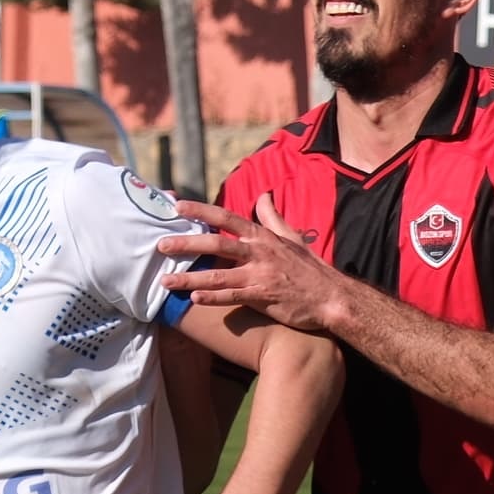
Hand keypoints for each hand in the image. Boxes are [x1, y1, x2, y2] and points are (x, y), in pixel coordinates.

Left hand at [160, 196, 356, 333]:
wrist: (332, 297)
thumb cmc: (310, 269)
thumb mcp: (292, 237)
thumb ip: (273, 217)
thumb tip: (263, 195)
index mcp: (263, 236)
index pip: (227, 217)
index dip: (201, 210)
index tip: (177, 207)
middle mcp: (260, 252)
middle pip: (217, 243)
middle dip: (187, 243)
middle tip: (161, 245)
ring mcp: (261, 275)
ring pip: (219, 274)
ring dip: (190, 277)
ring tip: (165, 281)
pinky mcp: (264, 297)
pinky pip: (234, 297)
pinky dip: (214, 297)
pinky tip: (194, 299)